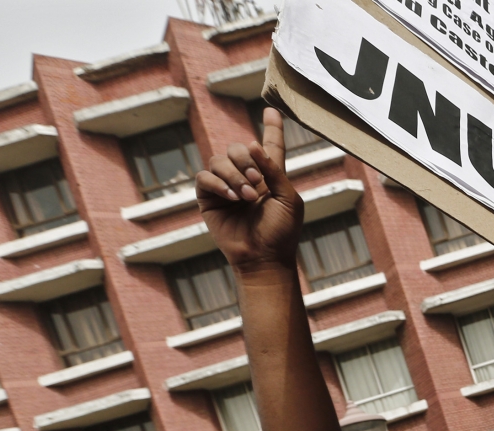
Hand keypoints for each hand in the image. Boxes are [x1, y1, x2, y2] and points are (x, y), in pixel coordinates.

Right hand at [196, 106, 303, 274]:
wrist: (263, 257)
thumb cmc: (281, 232)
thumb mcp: (289, 199)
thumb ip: (275, 170)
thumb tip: (253, 145)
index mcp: (271, 176)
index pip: (270, 146)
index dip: (272, 127)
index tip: (271, 109)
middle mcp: (247, 177)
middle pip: (238, 148)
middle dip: (246, 160)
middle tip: (257, 182)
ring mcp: (226, 186)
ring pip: (219, 160)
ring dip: (234, 176)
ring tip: (247, 197)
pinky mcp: (209, 198)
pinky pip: (205, 177)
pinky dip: (218, 184)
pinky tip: (232, 198)